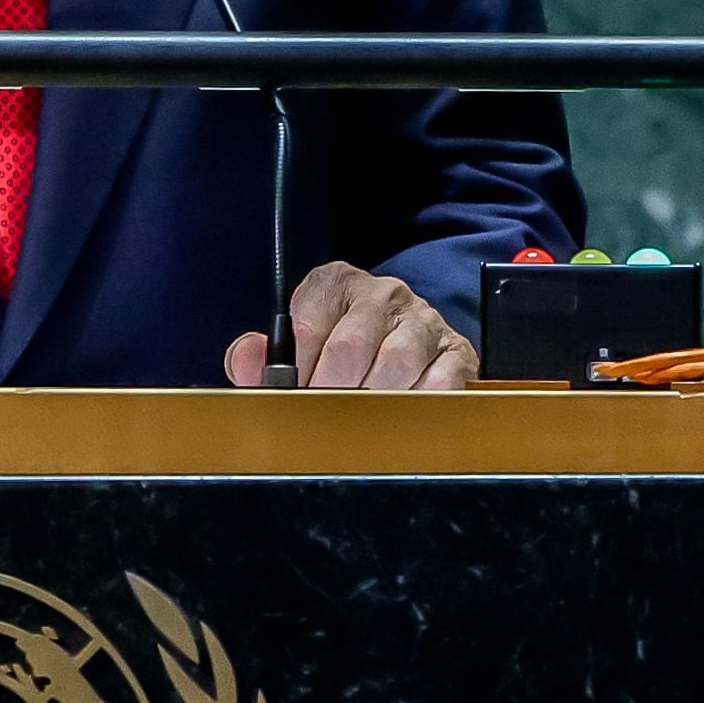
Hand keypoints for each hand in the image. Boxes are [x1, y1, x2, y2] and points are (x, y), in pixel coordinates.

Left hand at [224, 261, 478, 390]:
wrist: (404, 341)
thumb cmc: (339, 349)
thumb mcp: (294, 347)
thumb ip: (260, 358)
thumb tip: (248, 361)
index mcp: (335, 284)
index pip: (308, 322)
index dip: (297, 368)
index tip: (294, 392)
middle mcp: (382, 294)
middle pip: (349, 347)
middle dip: (331, 391)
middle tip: (324, 415)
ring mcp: (422, 320)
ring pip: (395, 364)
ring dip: (373, 401)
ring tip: (361, 418)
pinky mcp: (455, 350)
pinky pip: (440, 381)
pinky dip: (418, 404)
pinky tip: (402, 413)